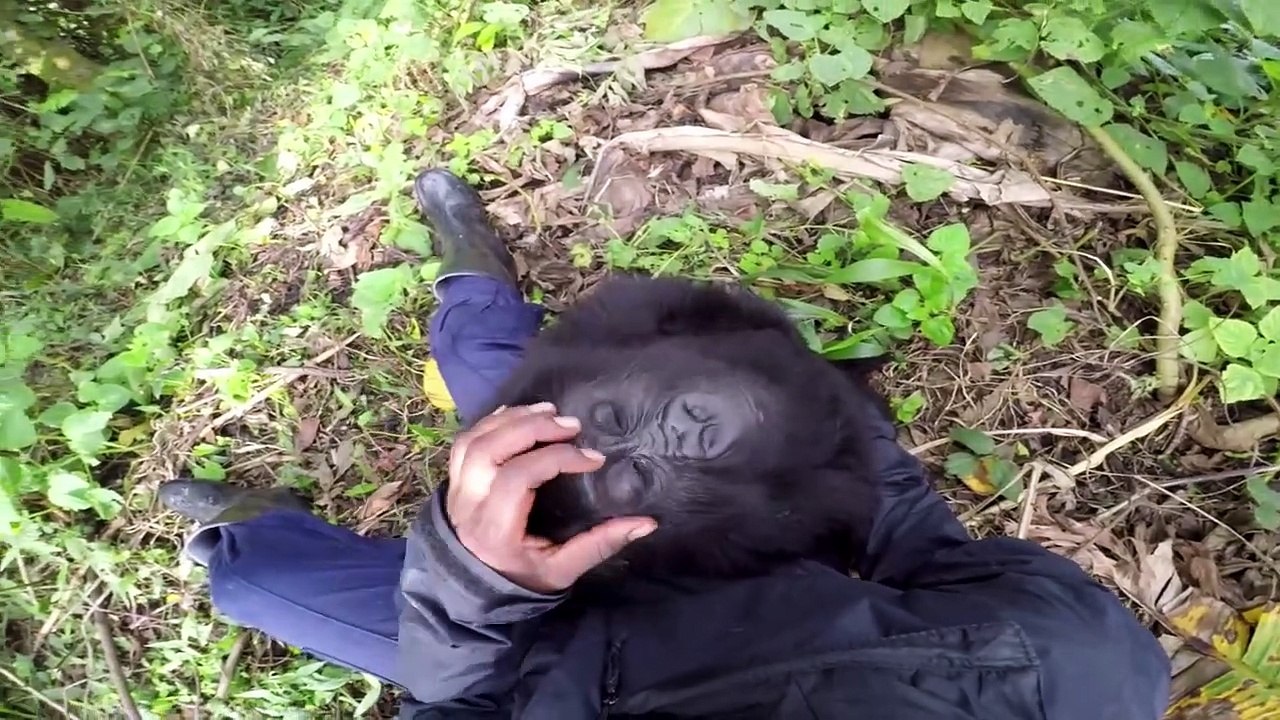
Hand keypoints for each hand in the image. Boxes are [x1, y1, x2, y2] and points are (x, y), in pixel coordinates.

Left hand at [446, 403, 657, 592]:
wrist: (471, 592)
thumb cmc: (521, 579)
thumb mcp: (562, 571)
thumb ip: (599, 545)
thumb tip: (646, 523)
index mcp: (495, 529)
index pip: (519, 477)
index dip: (557, 459)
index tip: (593, 459)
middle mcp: (469, 505)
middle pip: (491, 449)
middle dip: (532, 428)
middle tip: (571, 425)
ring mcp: (457, 490)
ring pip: (475, 440)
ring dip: (512, 419)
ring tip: (549, 412)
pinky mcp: (455, 481)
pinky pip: (467, 441)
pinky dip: (493, 422)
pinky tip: (520, 414)